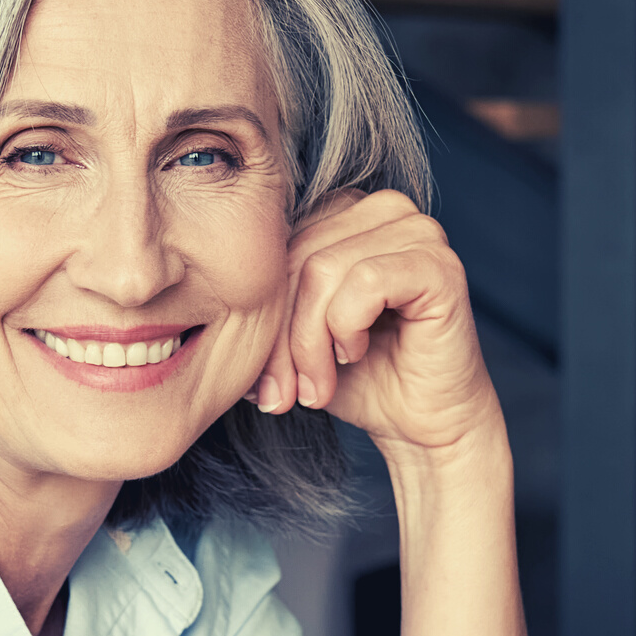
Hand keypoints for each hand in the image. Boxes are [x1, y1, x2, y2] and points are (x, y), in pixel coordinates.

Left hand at [254, 190, 502, 458]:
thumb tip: (196, 309)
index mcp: (346, 212)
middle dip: (280, 335)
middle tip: (283, 393)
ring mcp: (418, 231)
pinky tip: (354, 355)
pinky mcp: (439, 264)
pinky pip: (363, 282)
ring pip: (322, 269)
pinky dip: (346, 329)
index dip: (261, 315)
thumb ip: (260, 306)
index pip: (278, 245)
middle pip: (296, 256)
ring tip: (317, 387)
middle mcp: (384, 209)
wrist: (423, 426)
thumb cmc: (361, 378)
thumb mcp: (294, 336)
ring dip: (309, 342)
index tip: (262, 381)